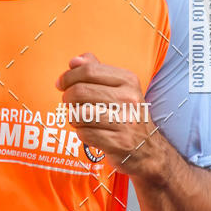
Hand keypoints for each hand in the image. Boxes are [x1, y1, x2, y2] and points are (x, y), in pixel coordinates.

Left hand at [55, 52, 165, 175]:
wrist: (149, 150)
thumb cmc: (126, 114)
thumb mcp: (118, 87)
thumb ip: (95, 70)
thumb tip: (74, 61)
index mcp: (128, 80)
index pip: (88, 70)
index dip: (68, 76)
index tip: (61, 84)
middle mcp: (129, 99)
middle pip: (80, 91)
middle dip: (67, 97)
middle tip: (69, 103)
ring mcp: (126, 122)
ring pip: (79, 113)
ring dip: (73, 116)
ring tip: (80, 118)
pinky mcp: (119, 143)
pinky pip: (84, 133)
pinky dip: (81, 132)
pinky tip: (88, 132)